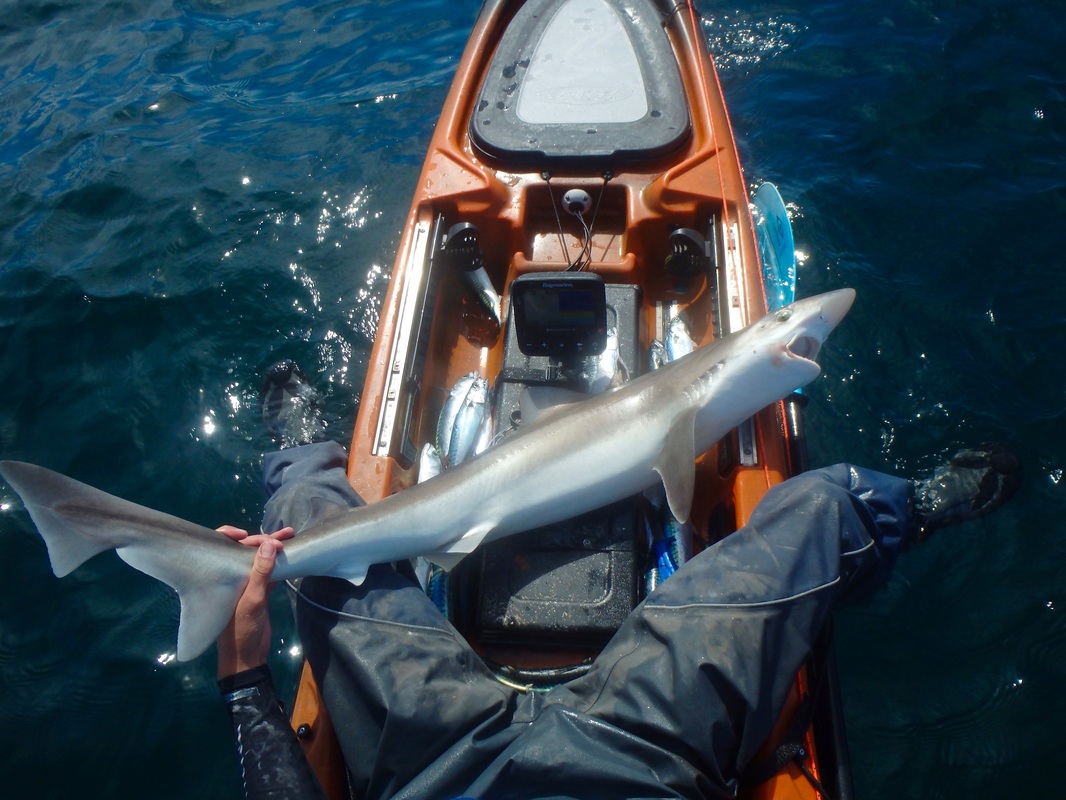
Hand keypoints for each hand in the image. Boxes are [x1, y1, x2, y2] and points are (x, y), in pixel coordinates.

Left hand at [216, 526, 294, 678]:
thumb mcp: (253, 599)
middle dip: (265, 540)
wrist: (247, 656)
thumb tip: (270, 544)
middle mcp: (234, 576)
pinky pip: (269, 572)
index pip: (226, 547)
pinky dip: (279, 564)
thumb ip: (261, 572)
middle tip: (286, 534)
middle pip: (247, 551)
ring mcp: (247, 584)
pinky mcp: (260, 592)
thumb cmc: (242, 628)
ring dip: (274, 549)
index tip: (253, 535)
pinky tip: (291, 556)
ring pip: (260, 560)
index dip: (236, 536)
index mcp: (224, 575)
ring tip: (291, 537)